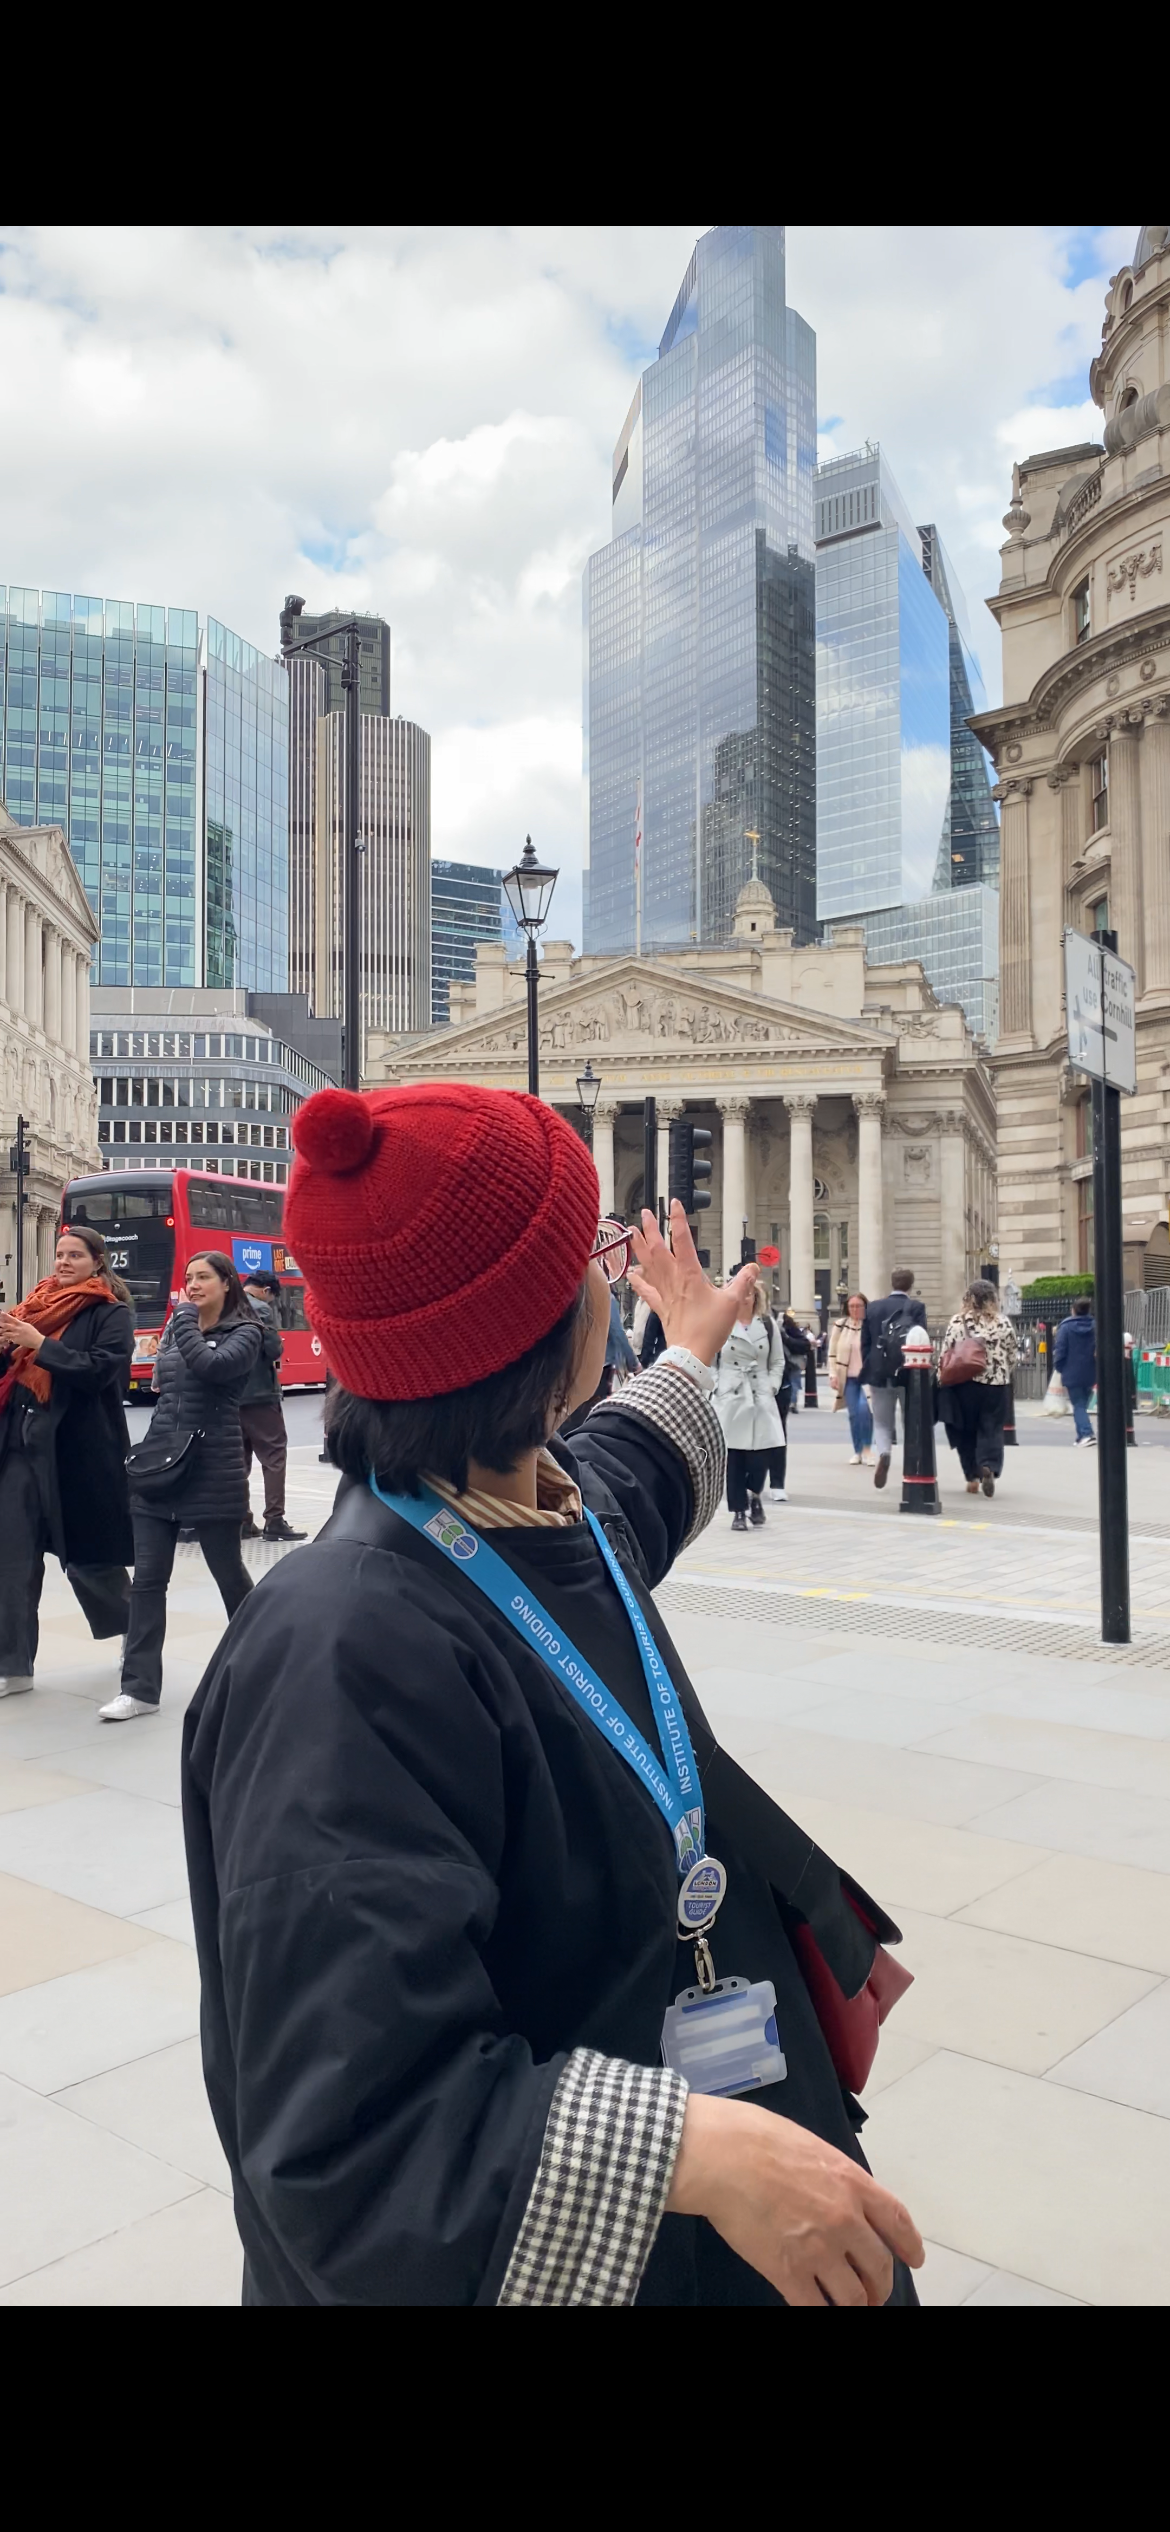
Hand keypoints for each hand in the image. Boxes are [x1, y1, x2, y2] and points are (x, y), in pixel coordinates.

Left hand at [0, 1313, 42, 1353]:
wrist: (37, 1340)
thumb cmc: (33, 1332)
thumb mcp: (27, 1325)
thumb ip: (20, 1323)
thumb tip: (16, 1322)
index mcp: (20, 1324)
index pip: (12, 1319)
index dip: (6, 1316)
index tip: (1, 1313)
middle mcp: (17, 1329)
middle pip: (7, 1325)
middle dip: (1, 1323)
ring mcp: (16, 1335)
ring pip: (5, 1332)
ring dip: (1, 1331)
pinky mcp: (15, 1340)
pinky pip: (8, 1338)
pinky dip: (4, 1337)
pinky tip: (1, 1337)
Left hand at [628, 1202, 757, 1367]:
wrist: (691, 1352)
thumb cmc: (709, 1329)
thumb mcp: (732, 1302)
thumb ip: (742, 1282)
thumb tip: (752, 1268)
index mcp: (690, 1274)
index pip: (682, 1240)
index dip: (678, 1220)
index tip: (674, 1204)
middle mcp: (673, 1280)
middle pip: (657, 1248)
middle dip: (650, 1228)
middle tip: (645, 1212)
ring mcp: (664, 1293)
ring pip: (648, 1264)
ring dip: (639, 1247)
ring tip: (631, 1232)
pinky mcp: (661, 1307)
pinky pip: (646, 1290)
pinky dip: (638, 1281)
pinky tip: (630, 1273)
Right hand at [666, 2091, 923, 2306]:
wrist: (722, 2156)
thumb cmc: (758, 2138)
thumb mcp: (813, 2147)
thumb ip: (835, 2177)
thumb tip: (839, 2194)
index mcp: (853, 2183)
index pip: (898, 2223)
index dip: (910, 2246)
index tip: (913, 2260)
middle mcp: (845, 2221)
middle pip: (879, 2267)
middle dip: (880, 2286)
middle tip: (873, 2293)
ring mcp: (819, 2250)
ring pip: (853, 2297)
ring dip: (855, 2305)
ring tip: (849, 2306)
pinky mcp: (788, 2273)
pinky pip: (815, 2308)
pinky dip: (820, 2312)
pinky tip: (817, 2307)